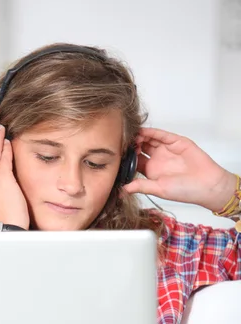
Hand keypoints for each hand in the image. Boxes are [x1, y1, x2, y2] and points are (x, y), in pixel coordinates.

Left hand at [123, 128, 237, 212]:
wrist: (207, 185)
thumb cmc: (185, 191)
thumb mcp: (159, 189)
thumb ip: (141, 186)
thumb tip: (122, 190)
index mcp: (151, 172)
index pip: (134, 161)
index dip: (126, 158)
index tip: (117, 155)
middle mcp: (157, 159)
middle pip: (139, 148)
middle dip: (130, 145)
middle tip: (122, 144)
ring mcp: (166, 150)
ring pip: (148, 139)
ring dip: (139, 138)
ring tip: (130, 137)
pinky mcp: (176, 142)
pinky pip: (161, 135)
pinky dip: (151, 132)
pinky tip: (142, 132)